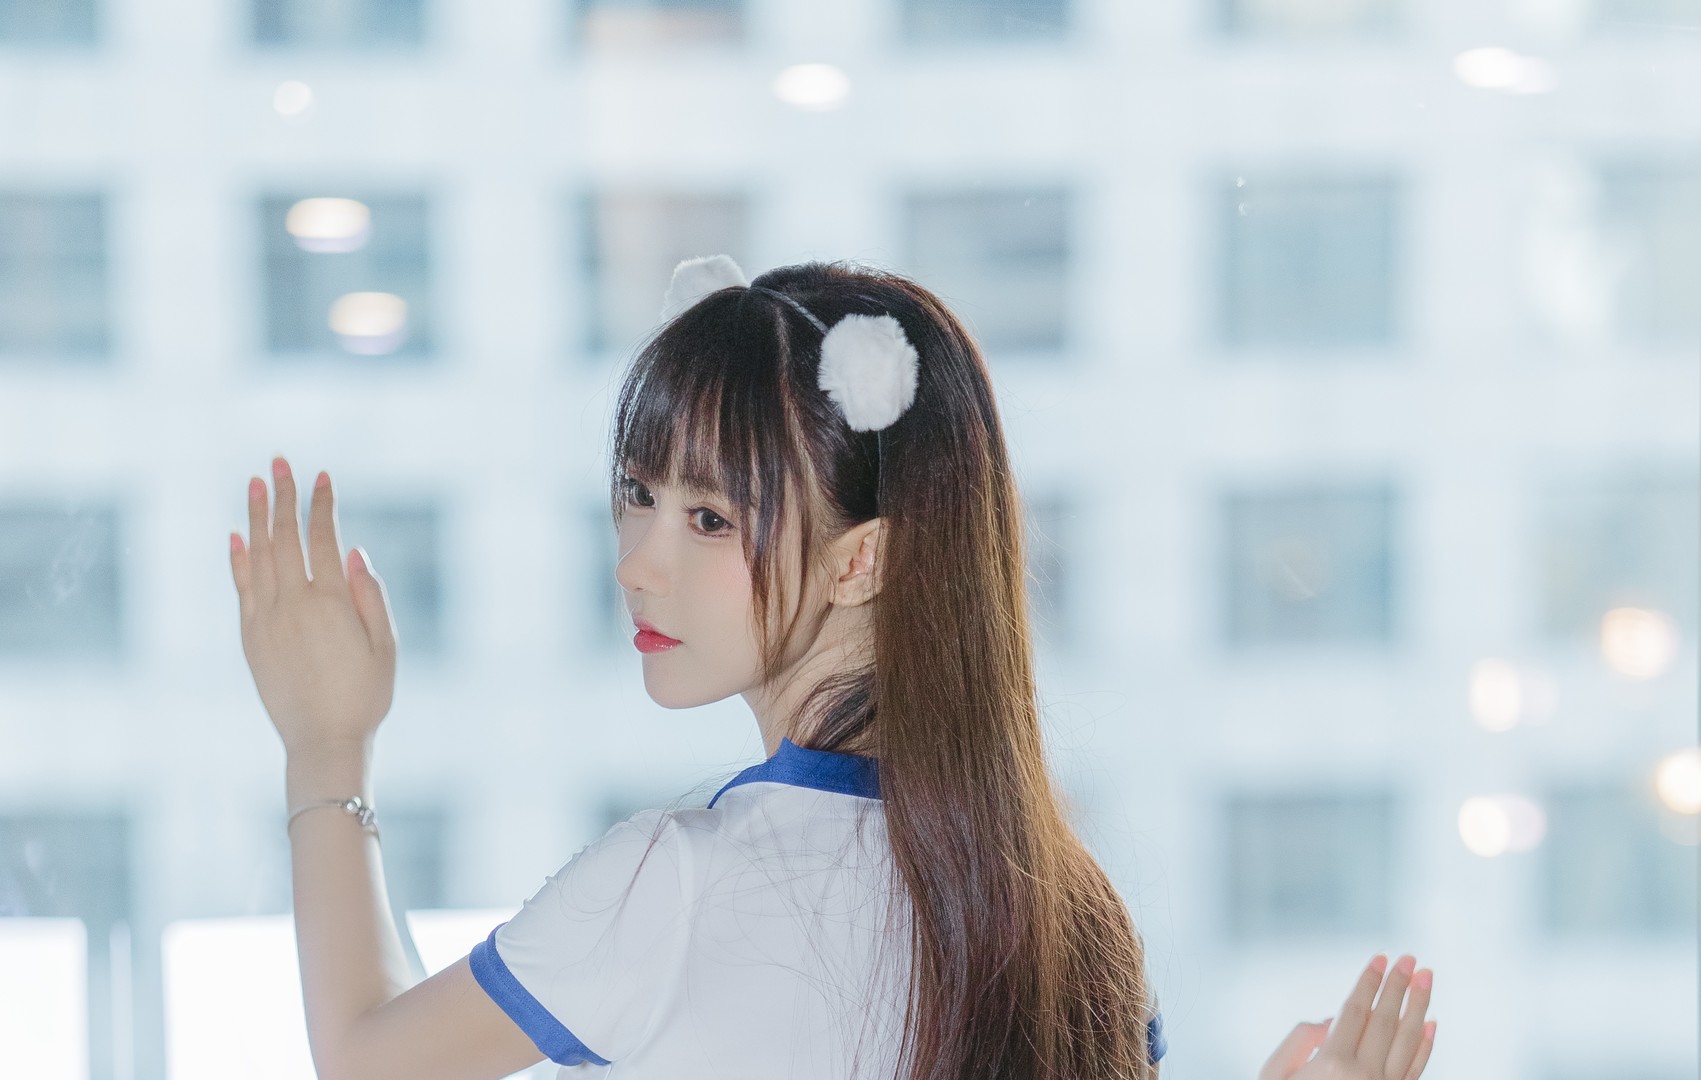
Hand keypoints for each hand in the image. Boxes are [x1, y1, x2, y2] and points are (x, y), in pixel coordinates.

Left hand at [230, 456, 397, 756]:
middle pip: (285, 537)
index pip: (322, 538)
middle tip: (279, 462)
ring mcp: (267, 619)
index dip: (321, 504)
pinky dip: (239, 557)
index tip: (321, 476)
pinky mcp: (251, 637)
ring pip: (259, 555)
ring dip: (257, 516)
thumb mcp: (386, 646)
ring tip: (256, 484)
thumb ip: (369, 595)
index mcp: (331, 602)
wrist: (322, 740)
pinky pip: (242, 586)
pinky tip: (238, 535)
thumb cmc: (365, 696)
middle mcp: (293, 604)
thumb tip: (352, 551)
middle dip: (283, 496)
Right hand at [1258, 954, 1435, 1079]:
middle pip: (1387, 1021)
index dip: (1369, 982)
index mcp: (1331, 1063)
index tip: (1382, 957)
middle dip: (1400, 987)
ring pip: (1409, 1042)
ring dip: (1420, 1007)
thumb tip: (1330, 1019)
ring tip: (1427, 979)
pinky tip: (1432, 1025)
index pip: (1356, 1011)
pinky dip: (1426, 1046)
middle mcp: (1363, 1077)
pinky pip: (1415, 1071)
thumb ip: (1298, 1042)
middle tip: (1412, 959)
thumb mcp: (1272, 1076)